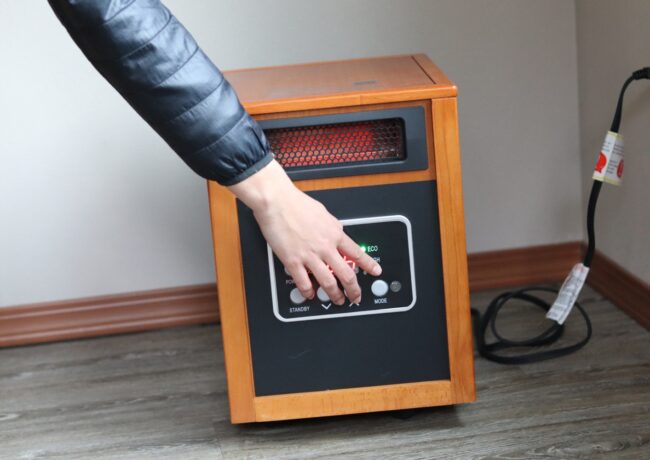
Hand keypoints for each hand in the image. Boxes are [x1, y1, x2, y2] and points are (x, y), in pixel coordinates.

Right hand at [229, 160, 381, 304]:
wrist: (277, 201)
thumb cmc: (296, 203)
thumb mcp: (324, 213)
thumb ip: (332, 227)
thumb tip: (337, 233)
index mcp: (335, 234)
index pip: (357, 253)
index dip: (369, 265)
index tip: (375, 271)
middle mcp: (325, 247)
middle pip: (347, 274)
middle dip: (354, 290)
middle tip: (355, 296)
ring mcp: (310, 256)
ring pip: (328, 283)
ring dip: (335, 295)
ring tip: (337, 300)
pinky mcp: (293, 261)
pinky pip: (304, 283)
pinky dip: (308, 292)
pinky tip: (310, 294)